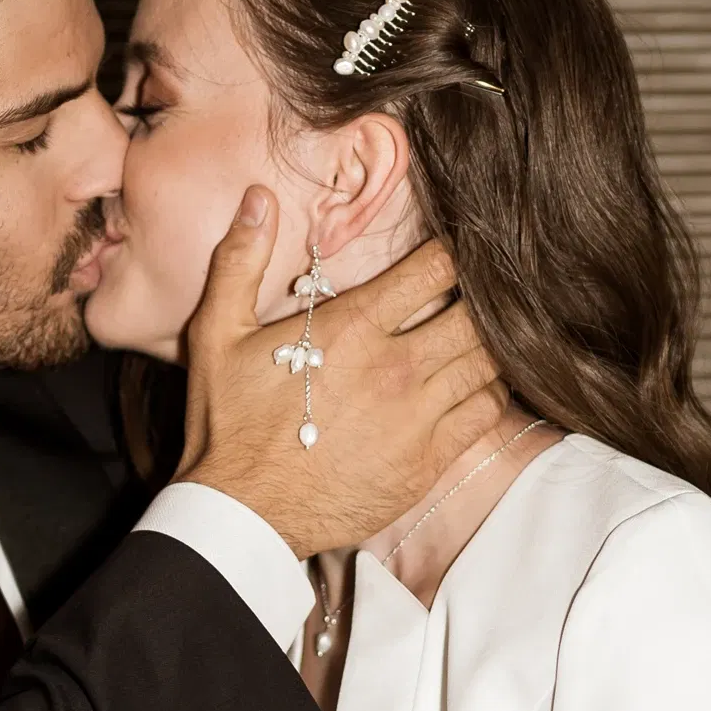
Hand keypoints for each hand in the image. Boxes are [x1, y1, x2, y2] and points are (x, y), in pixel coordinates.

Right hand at [174, 188, 505, 559]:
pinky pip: (485, 415)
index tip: (459, 247)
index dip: (455, 251)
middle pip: (476, 313)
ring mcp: (417, 418)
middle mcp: (395, 367)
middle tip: (485, 289)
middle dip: (483, 296)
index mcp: (353, 327)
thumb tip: (257, 196)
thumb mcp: (217, 334)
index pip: (435, 269)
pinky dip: (490, 393)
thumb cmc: (229, 423)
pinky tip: (477, 385)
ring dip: (492, 343)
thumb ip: (240, 261)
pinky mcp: (427, 462)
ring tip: (487, 333)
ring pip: (488, 362)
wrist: (242, 513)